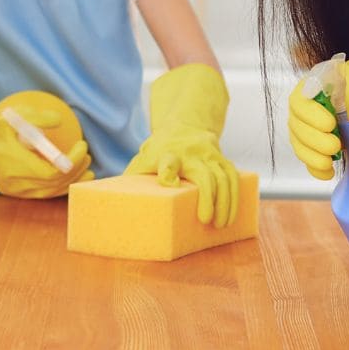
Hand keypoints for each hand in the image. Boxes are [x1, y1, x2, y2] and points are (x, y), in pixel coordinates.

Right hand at [0, 94, 92, 198]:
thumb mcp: (15, 119)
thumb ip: (37, 119)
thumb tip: (60, 119)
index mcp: (17, 165)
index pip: (54, 171)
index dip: (73, 161)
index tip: (82, 146)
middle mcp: (16, 183)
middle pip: (55, 184)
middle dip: (77, 172)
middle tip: (89, 158)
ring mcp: (15, 190)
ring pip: (50, 192)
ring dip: (70, 182)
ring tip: (87, 172)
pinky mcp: (15, 192)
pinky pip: (43, 193)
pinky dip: (58, 186)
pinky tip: (70, 178)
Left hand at [124, 63, 239, 225]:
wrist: (185, 125)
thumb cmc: (159, 151)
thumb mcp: (143, 159)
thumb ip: (133, 178)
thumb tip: (113, 205)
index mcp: (167, 154)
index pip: (168, 161)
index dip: (168, 171)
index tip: (168, 181)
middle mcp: (190, 153)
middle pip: (204, 175)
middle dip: (207, 198)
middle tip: (206, 220)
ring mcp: (209, 155)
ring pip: (224, 178)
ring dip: (225, 203)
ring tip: (221, 224)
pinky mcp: (222, 159)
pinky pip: (233, 178)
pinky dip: (235, 197)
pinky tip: (232, 214)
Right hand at [288, 60, 348, 179]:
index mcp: (323, 83)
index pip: (301, 95)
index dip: (309, 111)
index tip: (330, 122)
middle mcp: (316, 104)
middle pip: (296, 120)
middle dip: (311, 135)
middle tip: (335, 144)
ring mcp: (317, 126)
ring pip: (298, 139)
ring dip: (310, 153)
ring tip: (331, 159)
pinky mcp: (322, 147)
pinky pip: (308, 158)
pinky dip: (314, 167)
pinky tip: (327, 172)